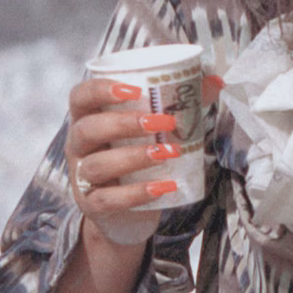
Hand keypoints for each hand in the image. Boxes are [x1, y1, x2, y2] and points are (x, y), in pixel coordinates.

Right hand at [64, 74, 203, 249]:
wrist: (127, 211)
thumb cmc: (137, 156)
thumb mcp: (153, 130)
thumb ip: (179, 103)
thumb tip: (215, 82)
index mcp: (88, 119)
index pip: (80, 97)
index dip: (101, 90)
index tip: (134, 90)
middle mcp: (77, 146)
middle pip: (87, 129)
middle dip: (124, 123)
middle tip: (164, 122)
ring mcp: (81, 177)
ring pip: (96, 165)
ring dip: (134, 157)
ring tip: (168, 152)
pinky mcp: (92, 205)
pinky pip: (108, 199)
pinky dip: (136, 193)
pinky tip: (163, 187)